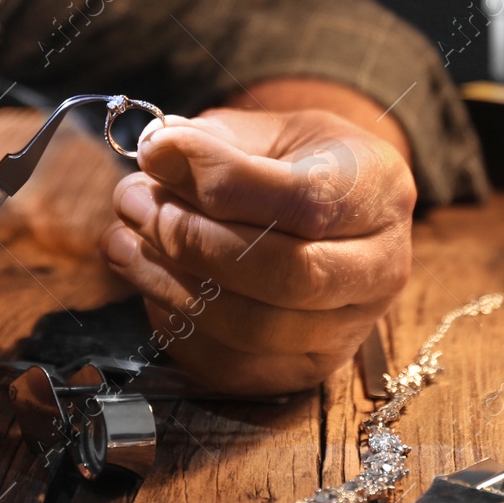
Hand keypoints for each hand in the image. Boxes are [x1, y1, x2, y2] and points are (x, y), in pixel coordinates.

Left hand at [98, 107, 414, 394]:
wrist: (322, 208)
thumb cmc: (289, 161)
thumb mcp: (262, 130)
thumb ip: (213, 141)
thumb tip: (157, 152)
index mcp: (379, 190)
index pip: (305, 201)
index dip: (223, 182)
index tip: (158, 155)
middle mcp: (380, 269)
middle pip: (286, 275)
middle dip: (192, 239)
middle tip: (133, 201)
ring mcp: (347, 331)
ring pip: (254, 328)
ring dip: (171, 282)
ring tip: (123, 237)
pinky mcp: (304, 371)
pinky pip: (231, 366)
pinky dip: (176, 325)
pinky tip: (148, 279)